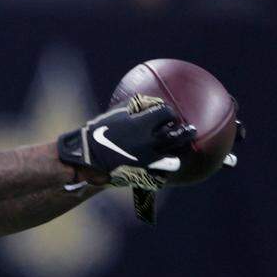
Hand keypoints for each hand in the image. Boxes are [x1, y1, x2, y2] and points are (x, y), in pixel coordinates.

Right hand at [57, 94, 194, 189]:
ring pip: (175, 158)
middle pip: (178, 136)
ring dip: (178, 152)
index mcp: (142, 125)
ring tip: (180, 149)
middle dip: (186, 132)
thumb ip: (135, 105)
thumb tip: (151, 101)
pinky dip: (164, 170)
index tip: (167, 114)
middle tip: (190, 130)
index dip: (169, 113)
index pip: (167, 114)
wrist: (86, 157)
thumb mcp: (115, 113)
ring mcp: (147, 161)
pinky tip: (163, 166)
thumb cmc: (97, 131)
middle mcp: (149, 143)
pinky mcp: (143, 175)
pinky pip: (162, 175)